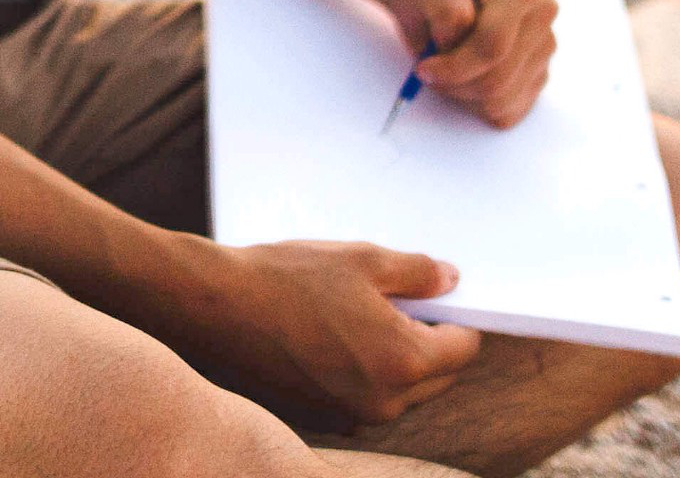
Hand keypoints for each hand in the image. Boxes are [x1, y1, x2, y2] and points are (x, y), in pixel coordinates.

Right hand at [168, 239, 483, 427]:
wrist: (215, 308)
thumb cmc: (286, 280)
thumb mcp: (363, 260)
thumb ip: (418, 273)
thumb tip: (449, 281)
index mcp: (402, 362)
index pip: (463, 348)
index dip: (457, 317)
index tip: (441, 299)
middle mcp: (381, 402)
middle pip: (437, 377)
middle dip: (429, 341)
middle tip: (398, 302)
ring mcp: (349, 416)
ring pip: (400, 392)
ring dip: (396, 361)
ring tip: (357, 318)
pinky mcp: (320, 419)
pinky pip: (364, 400)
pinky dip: (362, 375)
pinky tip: (332, 339)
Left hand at [386, 0, 556, 126]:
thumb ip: (442, 1)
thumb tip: (458, 34)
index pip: (494, 44)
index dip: (455, 66)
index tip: (424, 67)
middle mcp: (541, 14)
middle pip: (499, 78)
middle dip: (455, 83)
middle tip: (427, 71)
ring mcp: (544, 48)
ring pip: (501, 100)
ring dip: (461, 93)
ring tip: (443, 69)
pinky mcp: (537, 77)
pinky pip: (506, 112)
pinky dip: (475, 105)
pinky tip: (462, 77)